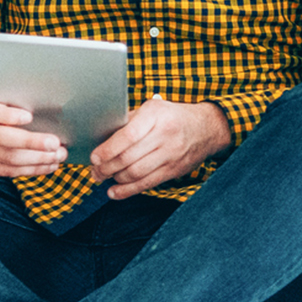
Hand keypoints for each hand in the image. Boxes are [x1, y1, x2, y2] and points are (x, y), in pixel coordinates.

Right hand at [0, 88, 65, 177]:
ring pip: (8, 159)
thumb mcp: (0, 96)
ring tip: (58, 155)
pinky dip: (33, 169)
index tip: (29, 116)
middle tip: (55, 143)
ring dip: (38, 159)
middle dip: (31, 142)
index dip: (8, 115)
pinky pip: (9, 171)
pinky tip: (49, 165)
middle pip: (1, 138)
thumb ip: (17, 98)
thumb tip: (48, 101)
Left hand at [89, 96, 231, 199]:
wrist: (206, 128)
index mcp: (156, 115)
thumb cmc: (173, 117)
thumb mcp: (153, 109)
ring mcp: (171, 155)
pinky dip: (127, 191)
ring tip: (102, 178)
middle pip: (129, 158)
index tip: (94, 157)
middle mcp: (165, 135)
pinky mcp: (173, 171)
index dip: (108, 150)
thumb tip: (102, 140)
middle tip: (94, 171)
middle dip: (106, 167)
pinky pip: (146, 184)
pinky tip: (113, 192)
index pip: (128, 136)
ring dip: (114, 179)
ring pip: (135, 173)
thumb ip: (129, 122)